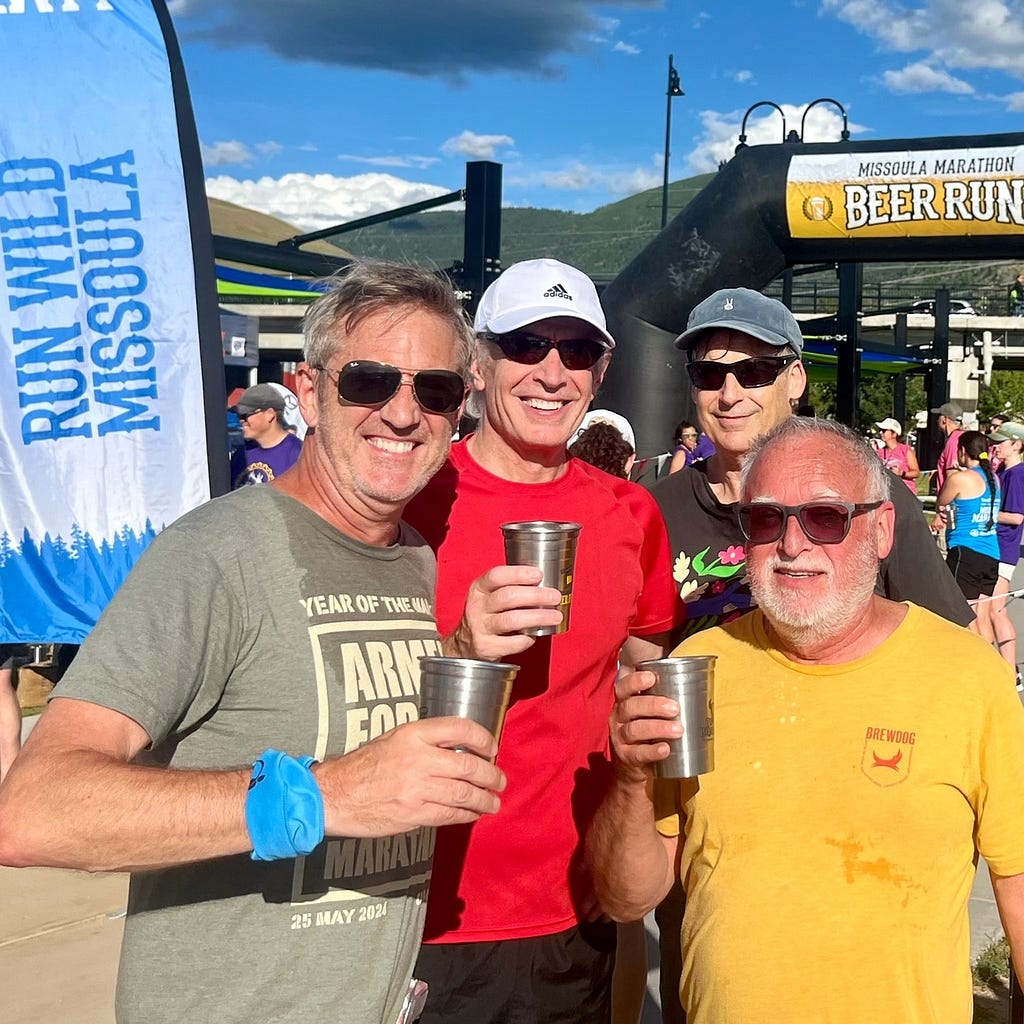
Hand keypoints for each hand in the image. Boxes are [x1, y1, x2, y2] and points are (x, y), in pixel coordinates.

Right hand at [313, 717, 506, 836]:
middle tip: (500, 780)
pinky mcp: (414, 813)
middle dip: (491, 774)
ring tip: (494, 802)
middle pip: (468, 764)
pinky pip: (450, 814)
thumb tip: (458, 748)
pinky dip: (466, 814)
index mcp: (413, 734)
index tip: (492, 747)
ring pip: (464, 793)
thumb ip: (425, 740)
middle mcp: (418, 758)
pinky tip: (473, 814)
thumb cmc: (364, 765)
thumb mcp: (393, 738)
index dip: (483, 738)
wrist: (336, 794)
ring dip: (484, 799)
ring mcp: (417, 787)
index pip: (460, 728)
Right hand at [446, 565, 563, 659]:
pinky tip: (536, 634)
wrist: (466, 645)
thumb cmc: (487, 615)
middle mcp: (477, 607)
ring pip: (512, 620)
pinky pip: (513, 642)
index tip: (538, 575)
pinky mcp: (486, 647)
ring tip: (555, 616)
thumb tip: (545, 584)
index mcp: (479, 589)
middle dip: (535, 595)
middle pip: (508, 597)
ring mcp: (480, 628)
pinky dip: (528, 638)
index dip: (519, 574)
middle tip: (554, 596)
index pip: (496, 576)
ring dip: (538, 617)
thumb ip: (511, 587)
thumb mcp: (490, 596)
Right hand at [609, 670, 681, 783]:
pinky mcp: (626, 757)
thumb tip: (696, 680)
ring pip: (635, 729)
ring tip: (677, 730)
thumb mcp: (647, 712)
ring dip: (657, 728)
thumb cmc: (646, 730)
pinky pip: (638, 753)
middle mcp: (619, 717)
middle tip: (675, 708)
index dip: (635, 680)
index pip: (623, 686)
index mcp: (624, 702)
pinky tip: (665, 749)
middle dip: (653, 705)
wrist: (632, 767)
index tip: (652, 677)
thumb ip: (661, 696)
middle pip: (631, 706)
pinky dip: (652, 751)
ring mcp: (620, 738)